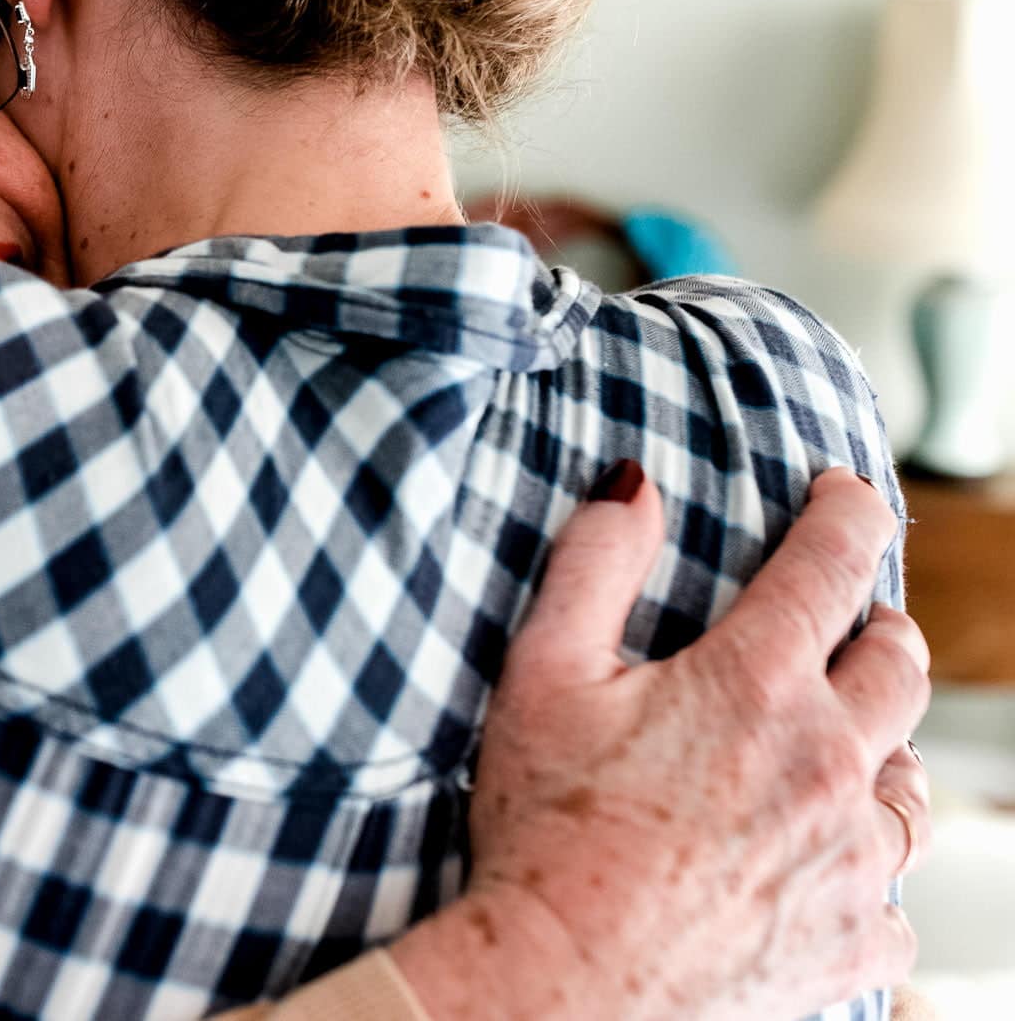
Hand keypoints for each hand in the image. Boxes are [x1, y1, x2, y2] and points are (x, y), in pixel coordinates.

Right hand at [391, 466, 927, 1020]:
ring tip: (851, 747)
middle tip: (859, 622)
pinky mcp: (855, 941)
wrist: (561, 980)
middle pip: (901, 668)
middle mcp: (829, 763)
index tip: (845, 495)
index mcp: (754, 686)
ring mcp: (853, 860)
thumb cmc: (542, 827)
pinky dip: (866, 872)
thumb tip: (634, 484)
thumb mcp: (543, 673)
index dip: (846, 514)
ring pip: (912, 784)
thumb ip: (594, 565)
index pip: (830, 566)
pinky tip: (825, 868)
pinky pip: (894, 897)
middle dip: (883, 630)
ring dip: (885, 749)